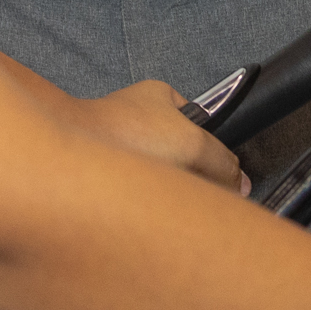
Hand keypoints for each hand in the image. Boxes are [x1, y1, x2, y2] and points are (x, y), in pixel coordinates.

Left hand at [77, 80, 247, 192]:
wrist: (68, 161)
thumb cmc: (126, 135)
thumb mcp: (193, 145)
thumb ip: (223, 164)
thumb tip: (241, 186)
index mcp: (158, 97)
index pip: (200, 126)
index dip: (213, 154)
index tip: (222, 180)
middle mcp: (136, 118)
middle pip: (180, 154)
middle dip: (190, 178)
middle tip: (199, 198)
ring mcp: (118, 146)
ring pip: (159, 175)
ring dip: (166, 191)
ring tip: (170, 204)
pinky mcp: (105, 174)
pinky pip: (138, 192)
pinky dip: (146, 203)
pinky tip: (150, 212)